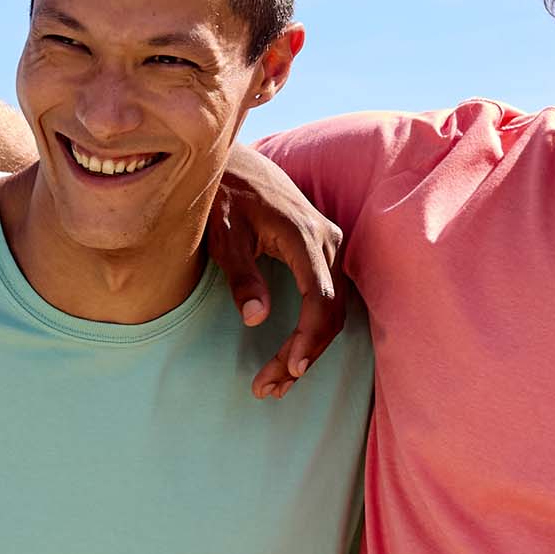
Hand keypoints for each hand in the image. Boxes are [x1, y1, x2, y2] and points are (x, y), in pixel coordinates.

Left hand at [205, 145, 346, 397]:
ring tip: (274, 385)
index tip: (291, 369)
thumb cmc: (223, 197)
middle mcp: (327, 241)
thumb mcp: (223, 236)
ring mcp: (329, 246)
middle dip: (303, 355)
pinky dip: (310, 332)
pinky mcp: (323, 252)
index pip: (320, 298)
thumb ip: (241, 275)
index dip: (309, 338)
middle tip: (268, 389)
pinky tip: (288, 359)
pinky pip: (326, 299)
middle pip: (330, 312)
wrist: (234, 164)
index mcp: (303, 235)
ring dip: (307, 350)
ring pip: (331, 311)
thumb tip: (254, 318)